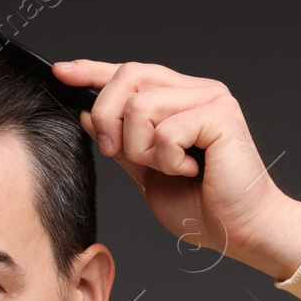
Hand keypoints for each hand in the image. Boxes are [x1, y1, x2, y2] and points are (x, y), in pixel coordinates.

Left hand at [51, 59, 300, 278]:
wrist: (240, 231)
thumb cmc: (202, 206)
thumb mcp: (146, 172)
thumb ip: (122, 143)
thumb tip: (88, 114)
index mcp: (180, 99)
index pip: (130, 72)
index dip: (92, 70)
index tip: (60, 73)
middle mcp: (196, 90)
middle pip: (128, 76)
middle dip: (108, 117)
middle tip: (115, 151)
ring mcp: (211, 99)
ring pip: (141, 106)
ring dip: (142, 149)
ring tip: (170, 169)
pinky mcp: (221, 115)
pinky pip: (165, 130)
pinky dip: (166, 160)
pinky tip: (189, 171)